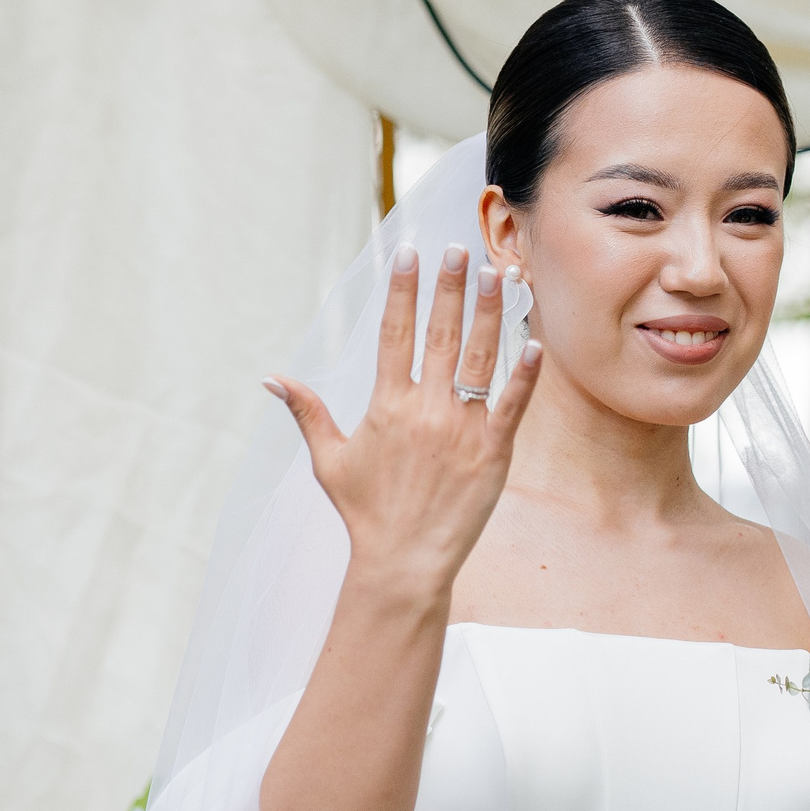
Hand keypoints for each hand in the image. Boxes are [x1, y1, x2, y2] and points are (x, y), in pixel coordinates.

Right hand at [265, 242, 541, 597]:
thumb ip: (307, 413)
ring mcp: (462, 429)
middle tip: (458, 248)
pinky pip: (514, 404)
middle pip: (441, 335)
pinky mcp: (493, 451)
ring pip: (482, 359)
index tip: (409, 253)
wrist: (403, 562)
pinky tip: (536, 340)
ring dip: (491, 314)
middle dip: (449, 288)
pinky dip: (526, 373)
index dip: (403, 291)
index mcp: (387, 406)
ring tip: (498, 275)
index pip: (394, 333)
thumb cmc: (365, 512)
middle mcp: (425, 410)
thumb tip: (272, 379)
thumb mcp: (329, 460)